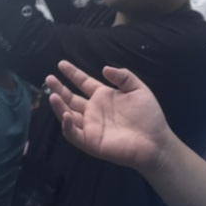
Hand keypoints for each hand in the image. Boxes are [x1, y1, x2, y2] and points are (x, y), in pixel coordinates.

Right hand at [46, 60, 175, 175]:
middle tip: (49, 78)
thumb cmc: (149, 116)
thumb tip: (105, 68)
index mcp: (103, 97)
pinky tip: (66, 115)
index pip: (83, 83)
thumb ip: (123, 76)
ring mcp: (91, 126)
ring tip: (53, 96)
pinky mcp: (91, 142)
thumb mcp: (138, 89)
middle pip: (71, 98)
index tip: (61, 64)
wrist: (156, 141)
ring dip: (59, 106)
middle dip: (59, 88)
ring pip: (68, 115)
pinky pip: (74, 134)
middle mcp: (93, 111)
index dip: (72, 73)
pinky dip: (67, 126)